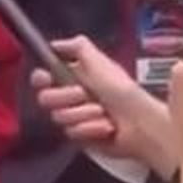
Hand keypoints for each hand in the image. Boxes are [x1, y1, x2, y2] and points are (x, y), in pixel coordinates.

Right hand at [31, 37, 174, 172]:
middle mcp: (70, 98)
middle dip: (66, 96)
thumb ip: (78, 47)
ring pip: (59, 117)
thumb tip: (55, 44)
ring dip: (83, 114)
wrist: (141, 123)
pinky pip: (72, 134)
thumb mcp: (100, 62)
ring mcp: (75, 119)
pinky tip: (106, 127)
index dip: (40, 79)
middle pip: (46, 98)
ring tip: (104, 114)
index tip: (46, 79)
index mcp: (73, 77)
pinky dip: (91, 129)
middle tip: (84, 94)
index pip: (42, 78)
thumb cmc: (123, 90)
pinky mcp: (81, 138)